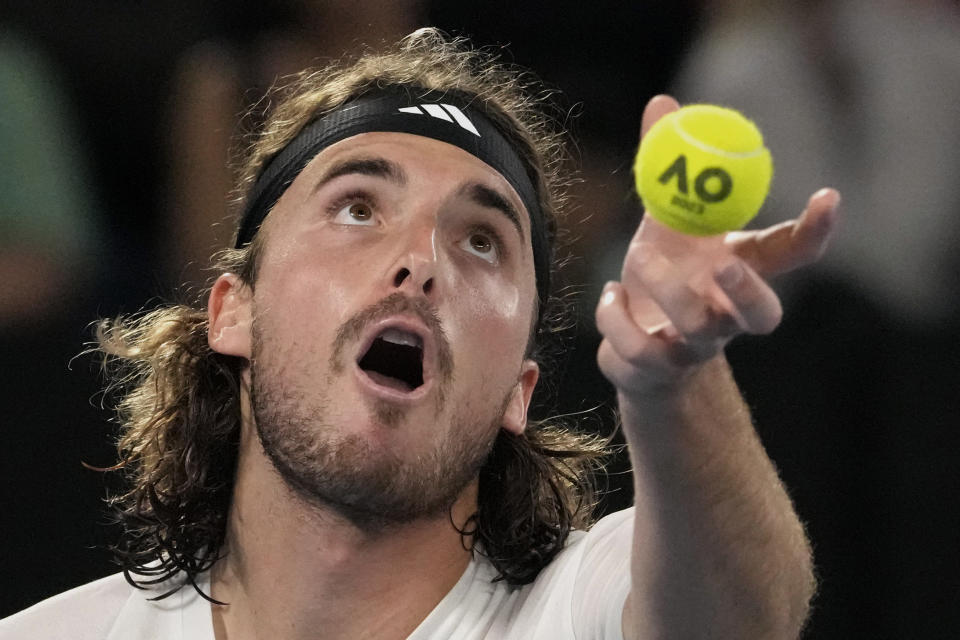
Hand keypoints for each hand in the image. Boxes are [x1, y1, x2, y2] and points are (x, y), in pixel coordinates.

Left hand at [595, 95, 839, 395]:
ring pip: (697, 328)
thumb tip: (662, 102)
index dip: (816, 231)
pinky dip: (614, 315)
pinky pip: (637, 347)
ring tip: (636, 258)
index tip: (828, 196)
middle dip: (750, 290)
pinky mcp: (656, 371)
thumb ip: (668, 171)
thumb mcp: (664, 221)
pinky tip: (610, 297)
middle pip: (763, 317)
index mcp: (739, 272)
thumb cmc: (662, 276)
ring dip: (664, 288)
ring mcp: (694, 349)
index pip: (791, 255)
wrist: (635, 346)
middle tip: (724, 262)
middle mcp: (727, 316)